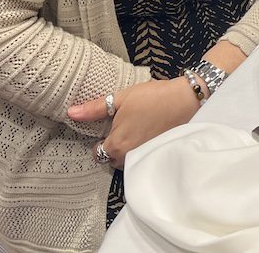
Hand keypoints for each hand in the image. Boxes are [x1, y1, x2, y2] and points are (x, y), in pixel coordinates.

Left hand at [68, 78, 198, 168]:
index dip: (100, 141)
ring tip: (138, 131)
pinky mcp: (159, 159)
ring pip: (129, 162)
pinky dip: (144, 153)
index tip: (109, 129)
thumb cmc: (153, 97)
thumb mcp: (121, 98)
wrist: (188, 100)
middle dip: (115, 148)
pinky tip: (150, 137)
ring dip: (129, 152)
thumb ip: (94, 108)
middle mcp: (129, 159)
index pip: (98, 153)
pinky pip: (144, 162)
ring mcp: (145, 161)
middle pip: (113, 160)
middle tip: (125, 128)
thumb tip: (70, 113)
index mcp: (116, 145)